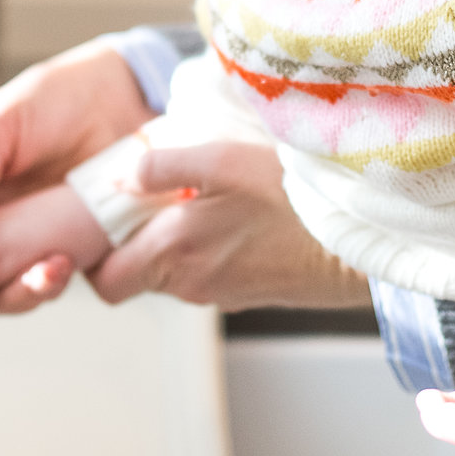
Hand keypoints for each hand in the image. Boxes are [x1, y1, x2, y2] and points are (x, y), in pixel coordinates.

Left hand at [86, 141, 367, 311]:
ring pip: (172, 274)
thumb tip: (119, 179)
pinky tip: (232, 216)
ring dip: (175, 242)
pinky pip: (207, 273)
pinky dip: (207, 249)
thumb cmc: (289, 196)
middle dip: (137, 243)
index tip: (113, 215)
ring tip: (200, 199)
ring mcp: (220, 294)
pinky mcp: (247, 292)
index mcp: (172, 254)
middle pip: (137, 275)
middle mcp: (189, 285)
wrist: (355, 239)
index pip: (106, 281)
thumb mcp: (220, 161)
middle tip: (157, 199)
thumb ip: (160, 168)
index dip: (99, 252)